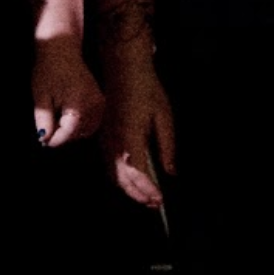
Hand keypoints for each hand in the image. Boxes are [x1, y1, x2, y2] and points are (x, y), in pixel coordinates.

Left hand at [32, 35, 104, 146]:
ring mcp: (99, 103)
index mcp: (78, 105)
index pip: (68, 134)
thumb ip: (44, 120)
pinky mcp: (100, 100)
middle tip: (47, 127)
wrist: (62, 51)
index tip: (42, 140)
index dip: (53, 140)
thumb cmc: (49, 71)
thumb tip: (45, 139)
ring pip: (87, 129)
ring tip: (57, 120)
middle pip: (78, 133)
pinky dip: (80, 123)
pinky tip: (67, 116)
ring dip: (72, 131)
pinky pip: (92, 121)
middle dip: (62, 135)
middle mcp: (94, 105)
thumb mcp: (41, 97)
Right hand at [100, 66, 176, 208]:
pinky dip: (121, 178)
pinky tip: (133, 180)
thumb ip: (167, 146)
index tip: (160, 200)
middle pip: (122, 180)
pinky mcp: (103, 138)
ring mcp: (105, 141)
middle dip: (139, 195)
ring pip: (114, 175)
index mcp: (129, 138)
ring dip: (129, 189)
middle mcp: (113, 143)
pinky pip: (110, 165)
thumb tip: (170, 171)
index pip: (138, 174)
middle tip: (155, 204)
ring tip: (147, 197)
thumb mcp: (164, 117)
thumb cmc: (146, 90)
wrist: (123, 70)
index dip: (148, 190)